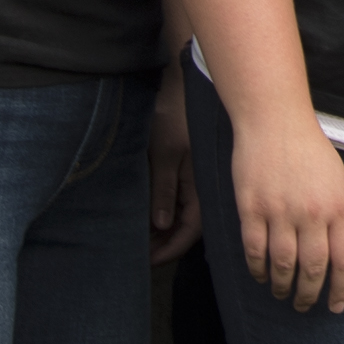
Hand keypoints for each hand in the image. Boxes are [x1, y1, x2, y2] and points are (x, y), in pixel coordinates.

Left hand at [148, 64, 200, 262]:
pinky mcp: (189, 167)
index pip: (188, 233)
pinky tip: (150, 214)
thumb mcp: (164, 154)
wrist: (184, 81)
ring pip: (182, 213)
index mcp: (201, 187)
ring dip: (163, 228)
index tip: (148, 262)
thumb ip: (164, 190)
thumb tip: (163, 225)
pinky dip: (165, 209)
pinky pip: (180, 197)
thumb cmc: (174, 115)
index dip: (168, 250)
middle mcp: (202, 186)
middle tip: (141, 255)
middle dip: (164, 243)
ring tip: (141, 239)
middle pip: (186, 227)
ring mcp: (196, 177)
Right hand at [226, 107, 343, 314]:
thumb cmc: (308, 149)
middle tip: (304, 306)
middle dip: (309, 294)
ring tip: (282, 294)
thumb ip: (337, 215)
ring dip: (283, 286)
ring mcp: (280, 211)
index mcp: (337, 206)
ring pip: (283, 265)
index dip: (342, 289)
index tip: (336, 306)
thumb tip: (334, 252)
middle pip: (313, 269)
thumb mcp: (337, 180)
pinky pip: (255, 250)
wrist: (274, 120)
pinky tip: (260, 276)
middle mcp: (311, 213)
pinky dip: (258, 269)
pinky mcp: (252, 208)